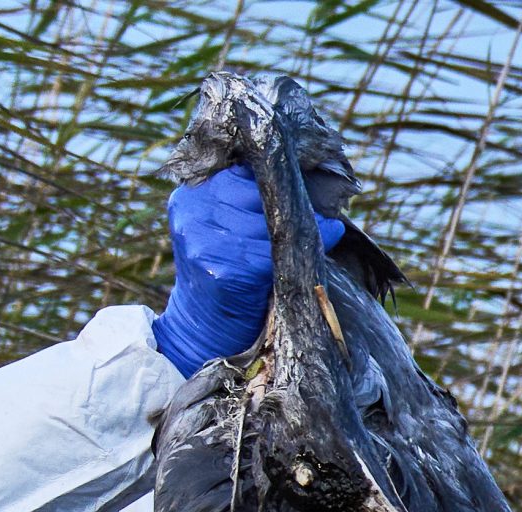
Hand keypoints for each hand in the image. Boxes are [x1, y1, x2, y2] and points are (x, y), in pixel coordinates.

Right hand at [149, 164, 345, 374]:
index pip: (243, 171)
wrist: (204, 330)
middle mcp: (192, 210)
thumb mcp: (231, 228)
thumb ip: (253, 199)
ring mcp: (201, 239)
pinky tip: (326, 240)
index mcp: (192, 193)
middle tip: (327, 209)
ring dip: (303, 225)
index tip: (306, 184)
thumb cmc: (229, 274)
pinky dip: (301, 248)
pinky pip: (270, 252)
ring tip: (329, 228)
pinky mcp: (218, 267)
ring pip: (268, 223)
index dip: (276, 179)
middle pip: (257, 194)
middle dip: (291, 203)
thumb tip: (313, 178)